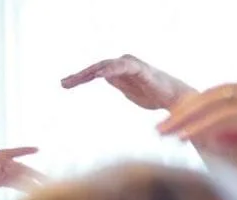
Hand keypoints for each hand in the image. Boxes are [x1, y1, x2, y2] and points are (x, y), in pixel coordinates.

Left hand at [0, 147, 44, 197]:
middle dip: (32, 173)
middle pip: (17, 167)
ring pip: (16, 175)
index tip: (36, 149)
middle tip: (48, 181)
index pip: (7, 154)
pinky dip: (21, 186)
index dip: (21, 151)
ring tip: (44, 190)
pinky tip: (30, 193)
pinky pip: (10, 182)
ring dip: (29, 181)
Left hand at [61, 55, 196, 112]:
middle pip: (96, 68)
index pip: (95, 72)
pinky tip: (99, 75)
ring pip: (106, 66)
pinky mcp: (139, 68)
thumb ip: (117, 83)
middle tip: (63, 83)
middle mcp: (123, 63)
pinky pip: (122, 67)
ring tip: (75, 80)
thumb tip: (103, 76)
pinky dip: (110, 70)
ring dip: (90, 73)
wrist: (173, 98)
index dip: (79, 78)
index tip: (65, 84)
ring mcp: (131, 64)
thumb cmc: (153, 95)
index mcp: (119, 70)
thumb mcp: (129, 91)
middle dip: (79, 76)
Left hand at [157, 79, 236, 153]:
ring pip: (212, 105)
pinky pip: (225, 118)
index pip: (216, 95)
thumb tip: (213, 141)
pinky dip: (204, 127)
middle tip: (159, 128)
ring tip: (165, 134)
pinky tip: (189, 138)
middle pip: (208, 96)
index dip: (193, 108)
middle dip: (182, 112)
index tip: (173, 122)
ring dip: (186, 120)